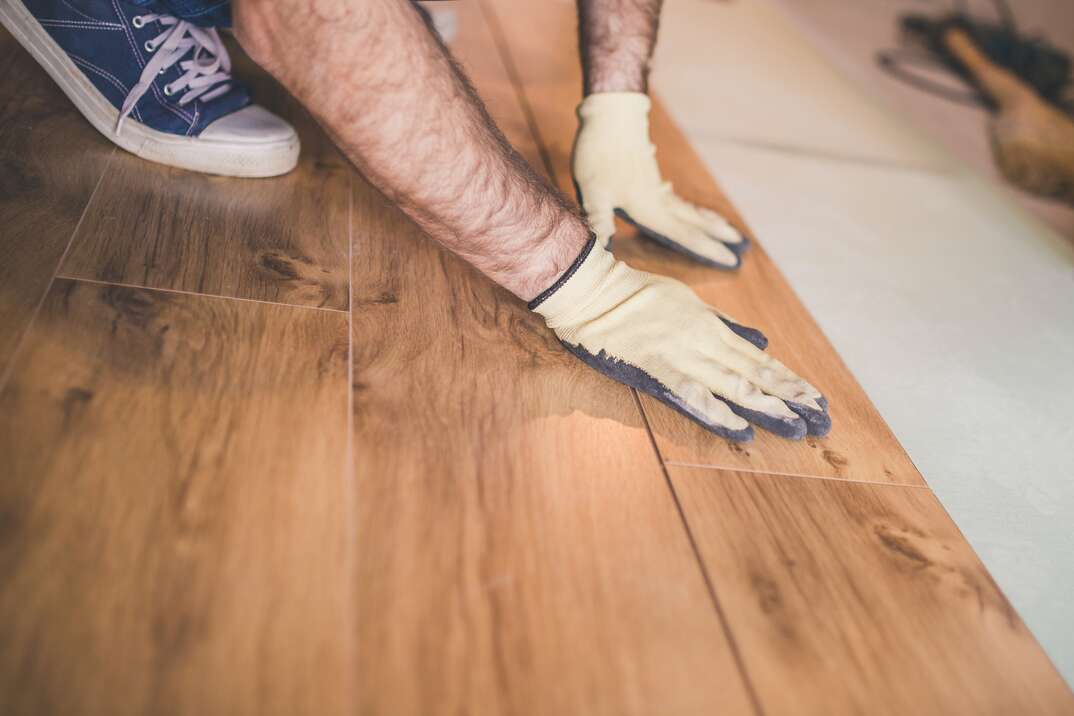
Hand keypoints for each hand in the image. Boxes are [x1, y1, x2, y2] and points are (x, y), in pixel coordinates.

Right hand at [530, 239, 829, 440]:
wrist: (594, 291)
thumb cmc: (637, 294)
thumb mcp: (689, 303)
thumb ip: (724, 324)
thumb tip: (758, 341)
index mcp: (711, 328)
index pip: (758, 360)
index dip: (788, 380)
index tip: (815, 398)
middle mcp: (704, 342)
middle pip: (754, 374)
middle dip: (788, 397)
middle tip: (820, 420)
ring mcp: (681, 354)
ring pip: (731, 383)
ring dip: (765, 405)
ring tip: (794, 425)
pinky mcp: (655, 366)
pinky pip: (689, 392)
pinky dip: (715, 410)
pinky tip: (738, 428)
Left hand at [572, 92, 747, 269]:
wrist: (612, 114)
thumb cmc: (600, 153)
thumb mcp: (593, 191)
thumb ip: (599, 220)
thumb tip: (600, 251)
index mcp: (649, 208)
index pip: (684, 235)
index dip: (707, 250)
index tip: (731, 261)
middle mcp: (658, 200)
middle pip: (693, 222)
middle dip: (716, 236)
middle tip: (741, 246)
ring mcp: (656, 186)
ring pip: (687, 209)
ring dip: (706, 221)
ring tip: (725, 228)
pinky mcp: (649, 176)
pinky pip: (675, 199)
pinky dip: (689, 208)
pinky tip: (688, 208)